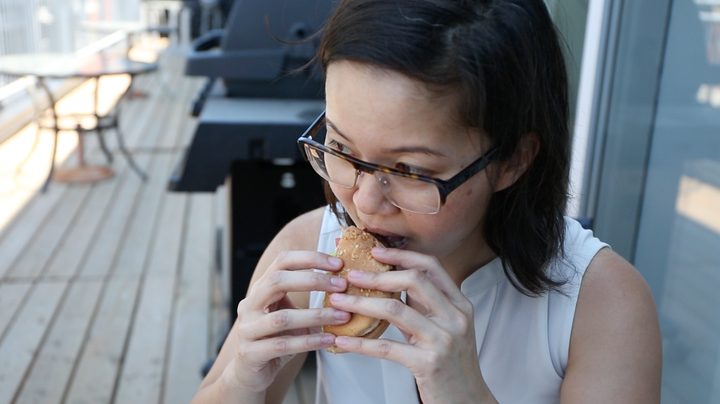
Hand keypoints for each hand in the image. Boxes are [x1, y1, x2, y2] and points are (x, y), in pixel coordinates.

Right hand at [232, 251, 350, 394]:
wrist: (249, 374)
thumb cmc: (276, 338)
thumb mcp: (291, 313)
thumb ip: (307, 298)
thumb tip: (344, 281)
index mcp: (261, 289)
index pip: (282, 261)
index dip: (310, 258)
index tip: (338, 264)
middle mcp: (250, 304)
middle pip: (277, 282)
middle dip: (313, 280)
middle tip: (342, 286)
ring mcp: (247, 329)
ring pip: (282, 318)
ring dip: (316, 315)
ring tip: (343, 316)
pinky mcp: (250, 353)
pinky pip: (283, 345)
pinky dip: (309, 341)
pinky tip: (329, 340)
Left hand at [326, 248, 496, 403]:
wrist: (468, 402)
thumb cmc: (452, 364)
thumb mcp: (446, 328)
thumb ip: (426, 305)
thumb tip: (392, 280)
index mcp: (460, 305)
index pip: (431, 266)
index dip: (402, 255)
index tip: (375, 251)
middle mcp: (455, 318)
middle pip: (413, 280)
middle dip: (377, 275)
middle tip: (350, 276)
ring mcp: (443, 340)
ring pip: (395, 310)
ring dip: (361, 303)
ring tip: (339, 302)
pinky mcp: (428, 364)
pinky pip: (387, 347)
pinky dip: (360, 343)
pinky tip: (342, 341)